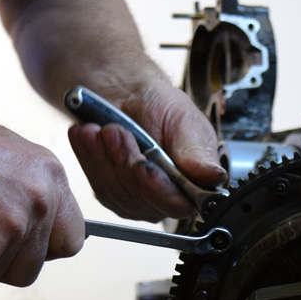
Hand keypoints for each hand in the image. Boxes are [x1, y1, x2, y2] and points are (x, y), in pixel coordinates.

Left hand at [67, 81, 225, 221]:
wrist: (131, 96)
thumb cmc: (162, 107)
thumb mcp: (185, 122)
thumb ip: (196, 152)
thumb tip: (213, 177)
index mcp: (194, 184)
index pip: (176, 203)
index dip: (156, 186)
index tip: (142, 165)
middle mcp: (166, 197)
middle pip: (140, 196)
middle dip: (125, 160)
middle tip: (116, 131)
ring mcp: (136, 198)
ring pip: (114, 189)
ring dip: (104, 155)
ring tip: (100, 128)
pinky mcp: (110, 192)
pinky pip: (96, 181)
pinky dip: (89, 156)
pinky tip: (87, 136)